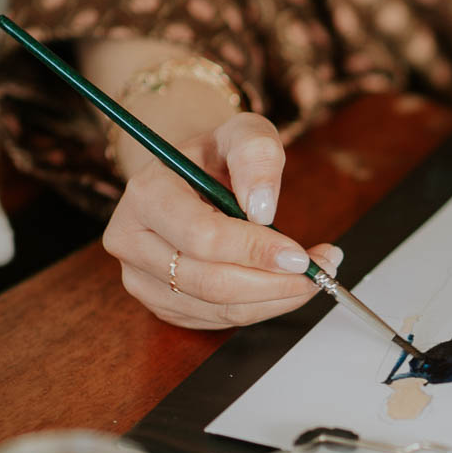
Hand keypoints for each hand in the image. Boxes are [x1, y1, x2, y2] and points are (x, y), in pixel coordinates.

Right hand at [102, 111, 341, 328]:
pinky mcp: (162, 303)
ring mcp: (141, 278)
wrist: (189, 177)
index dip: (255, 251)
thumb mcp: (243, 132)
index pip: (203, 237)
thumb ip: (257, 155)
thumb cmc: (216, 155)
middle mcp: (132, 241)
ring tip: (312, 276)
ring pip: (219, 309)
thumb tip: (262, 207)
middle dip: (274, 283)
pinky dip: (261, 308)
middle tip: (319, 271)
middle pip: (210, 283)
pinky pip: (218, 319)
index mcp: (146, 194)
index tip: (300, 255)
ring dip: (275, 299)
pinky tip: (283, 285)